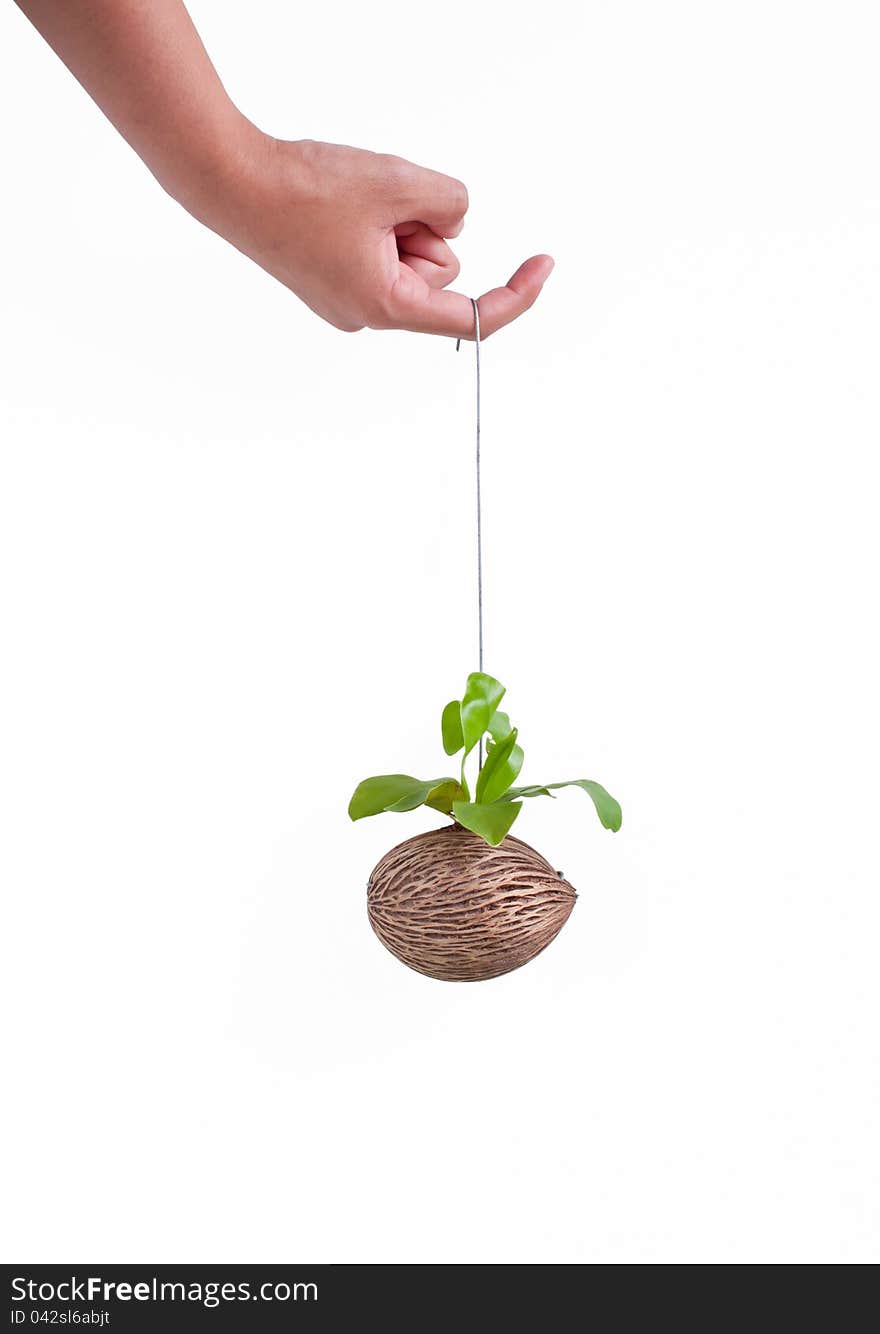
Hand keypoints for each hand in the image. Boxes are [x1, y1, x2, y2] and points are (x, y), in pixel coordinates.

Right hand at [203, 135, 553, 338]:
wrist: (231, 183)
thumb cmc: (303, 189)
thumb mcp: (398, 182)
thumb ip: (451, 201)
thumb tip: (455, 220)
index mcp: (386, 306)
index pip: (472, 317)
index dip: (516, 294)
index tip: (544, 265)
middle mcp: (368, 315)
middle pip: (439, 271)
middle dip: (426, 229)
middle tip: (380, 202)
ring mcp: (348, 299)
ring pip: (411, 254)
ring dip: (399, 219)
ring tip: (353, 201)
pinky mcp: (334, 277)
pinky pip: (383, 249)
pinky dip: (377, 222)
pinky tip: (340, 206)